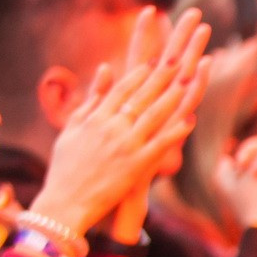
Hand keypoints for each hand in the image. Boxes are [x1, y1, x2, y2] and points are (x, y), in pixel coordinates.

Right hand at [29, 9, 209, 241]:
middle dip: (163, 74)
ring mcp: (124, 145)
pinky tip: (190, 120)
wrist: (64, 202)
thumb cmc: (66, 167)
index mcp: (95, 118)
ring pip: (153, 115)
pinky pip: (158, 146)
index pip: (122, 89)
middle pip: (141, 95)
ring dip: (174, 96)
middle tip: (182, 55)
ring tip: (192, 80)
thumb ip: (92, 99)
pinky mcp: (135, 166)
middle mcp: (110, 127)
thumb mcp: (72, 128)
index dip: (142, 72)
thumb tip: (106, 68)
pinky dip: (174, 132)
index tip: (158, 57)